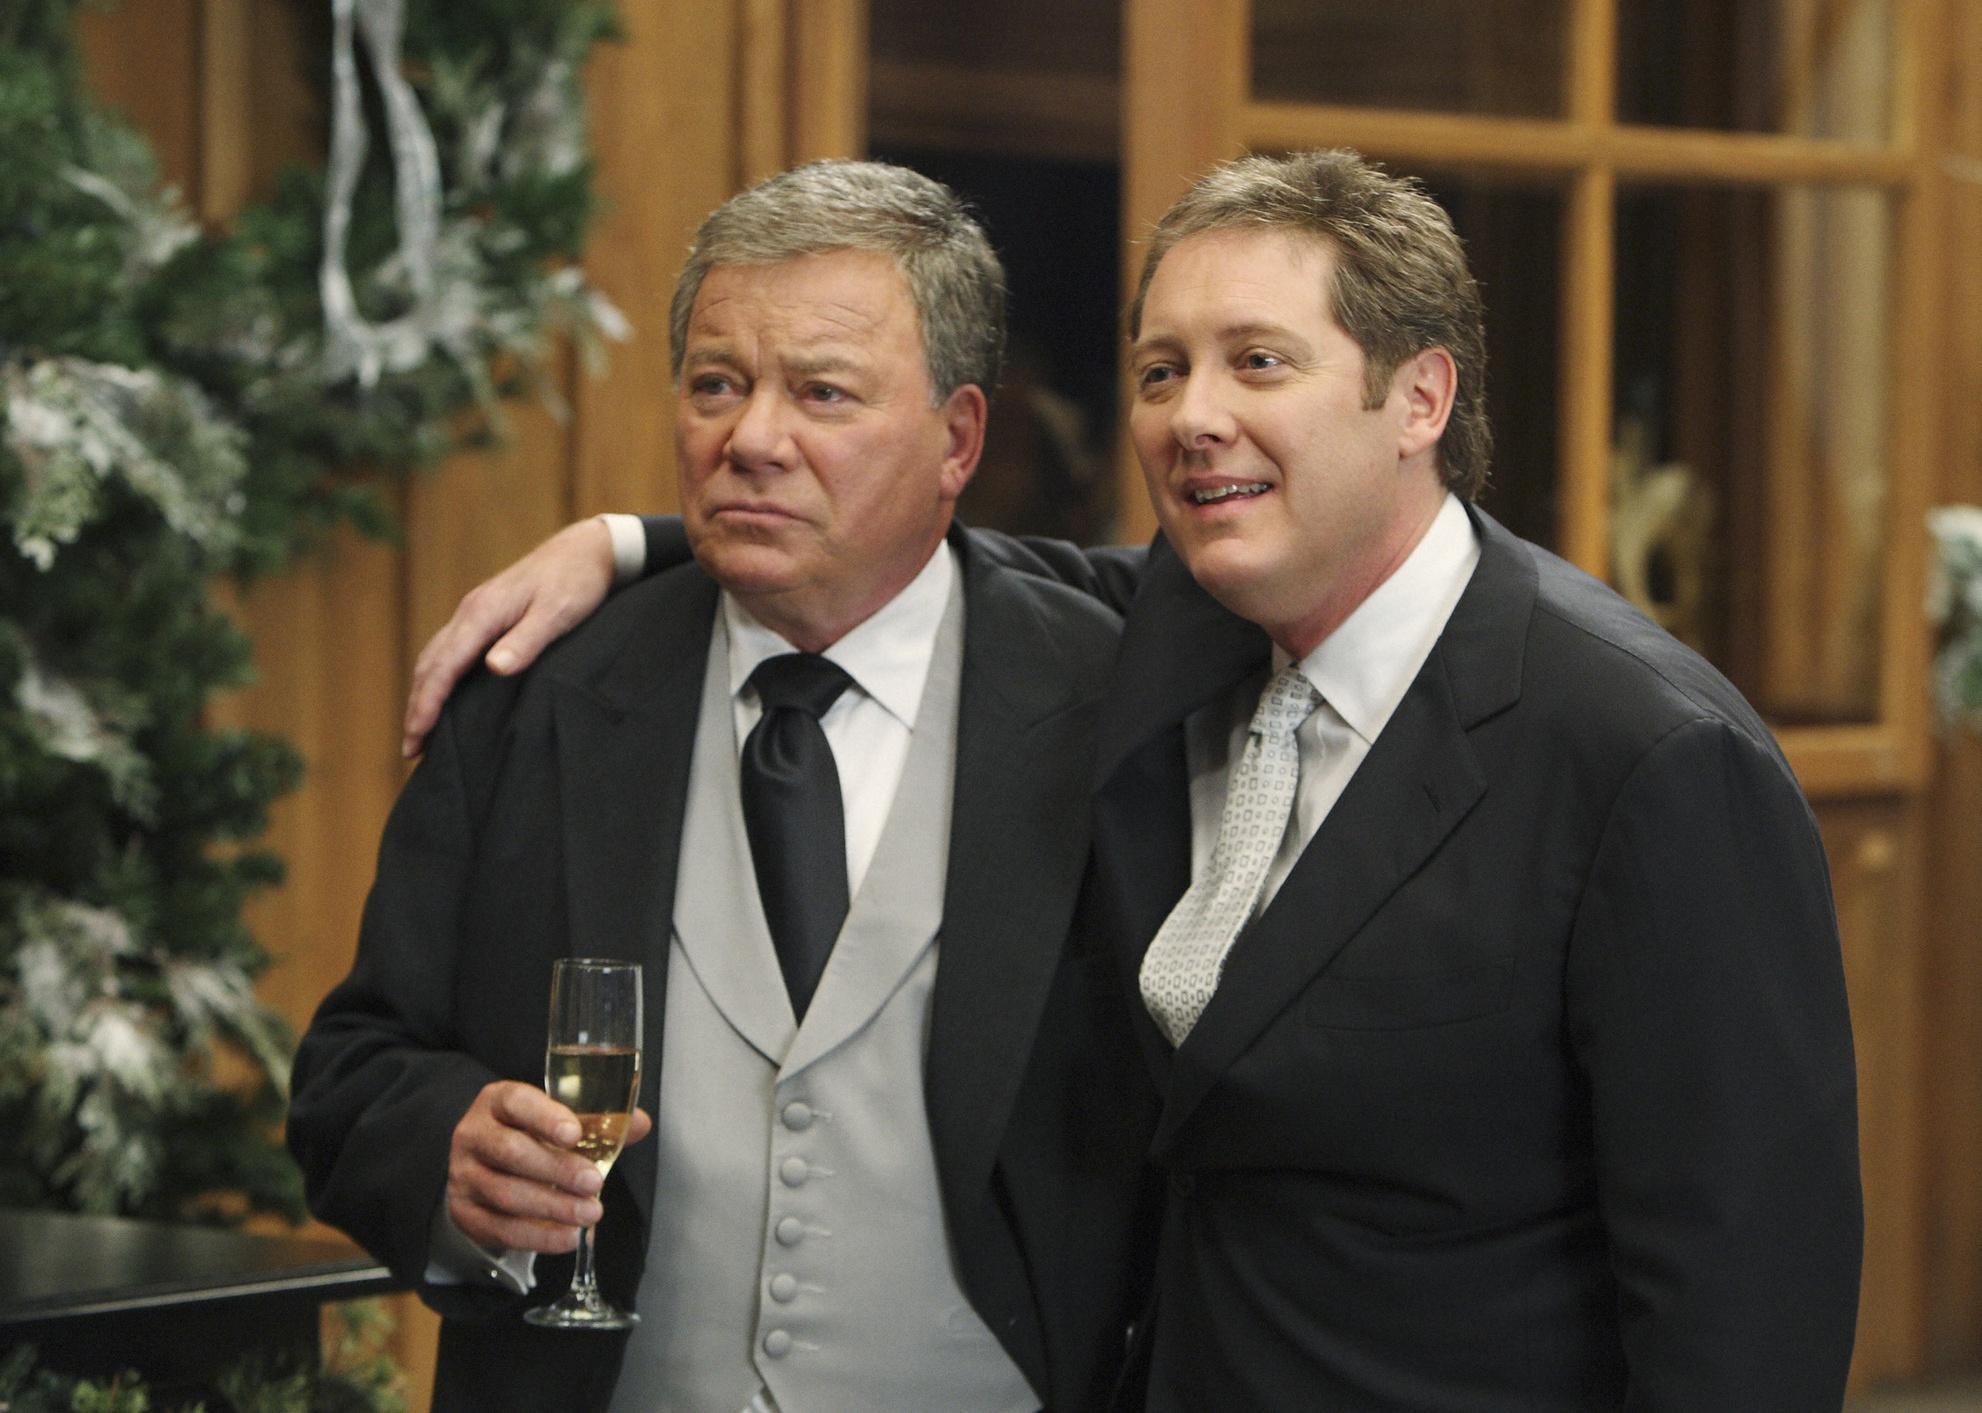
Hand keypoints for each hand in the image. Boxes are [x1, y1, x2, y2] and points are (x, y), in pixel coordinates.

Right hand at [402, 518, 617, 757]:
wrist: (586, 548)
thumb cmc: (576, 582)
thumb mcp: (558, 613)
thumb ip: (526, 641)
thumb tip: (493, 669)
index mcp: (483, 613)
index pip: (444, 666)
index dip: (427, 704)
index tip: (417, 736)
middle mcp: (470, 612)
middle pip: (430, 664)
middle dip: (417, 706)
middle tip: (410, 749)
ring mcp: (475, 612)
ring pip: (436, 656)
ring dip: (423, 692)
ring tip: (420, 729)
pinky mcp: (486, 615)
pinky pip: (450, 650)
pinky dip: (438, 676)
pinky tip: (444, 694)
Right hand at [445, 1080, 653, 1253]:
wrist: (484, 1165)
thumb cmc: (530, 1136)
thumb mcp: (556, 1120)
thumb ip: (597, 1121)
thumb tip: (640, 1123)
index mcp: (498, 1101)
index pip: (517, 1102)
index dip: (545, 1117)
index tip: (575, 1134)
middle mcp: (474, 1134)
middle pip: (511, 1151)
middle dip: (557, 1169)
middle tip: (594, 1182)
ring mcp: (464, 1175)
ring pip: (505, 1194)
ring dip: (553, 1207)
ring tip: (590, 1213)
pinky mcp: (464, 1212)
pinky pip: (500, 1229)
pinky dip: (538, 1236)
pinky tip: (568, 1236)